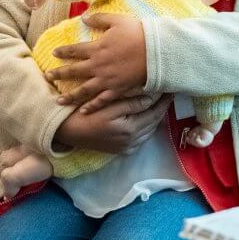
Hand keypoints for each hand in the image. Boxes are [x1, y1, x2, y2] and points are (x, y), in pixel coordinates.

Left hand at [46, 13, 147, 112]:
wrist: (156, 51)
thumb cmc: (138, 33)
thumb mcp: (117, 20)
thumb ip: (99, 18)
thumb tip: (84, 16)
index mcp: (97, 48)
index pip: (74, 50)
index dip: (63, 52)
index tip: (53, 53)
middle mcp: (98, 66)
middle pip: (74, 71)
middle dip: (59, 74)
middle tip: (47, 78)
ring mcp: (107, 79)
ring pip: (84, 90)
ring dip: (70, 96)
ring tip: (58, 101)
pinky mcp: (118, 89)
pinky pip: (102, 100)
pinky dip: (92, 106)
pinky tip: (84, 111)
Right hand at [53, 93, 173, 154]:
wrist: (68, 131)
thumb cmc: (86, 114)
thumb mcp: (108, 105)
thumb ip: (132, 103)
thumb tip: (153, 97)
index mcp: (130, 130)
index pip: (154, 113)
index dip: (163, 100)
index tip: (170, 88)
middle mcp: (132, 142)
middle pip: (154, 122)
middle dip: (162, 107)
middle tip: (169, 92)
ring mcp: (127, 148)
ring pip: (150, 130)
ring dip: (155, 116)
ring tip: (161, 102)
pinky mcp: (122, 150)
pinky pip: (141, 137)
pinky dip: (147, 126)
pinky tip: (147, 116)